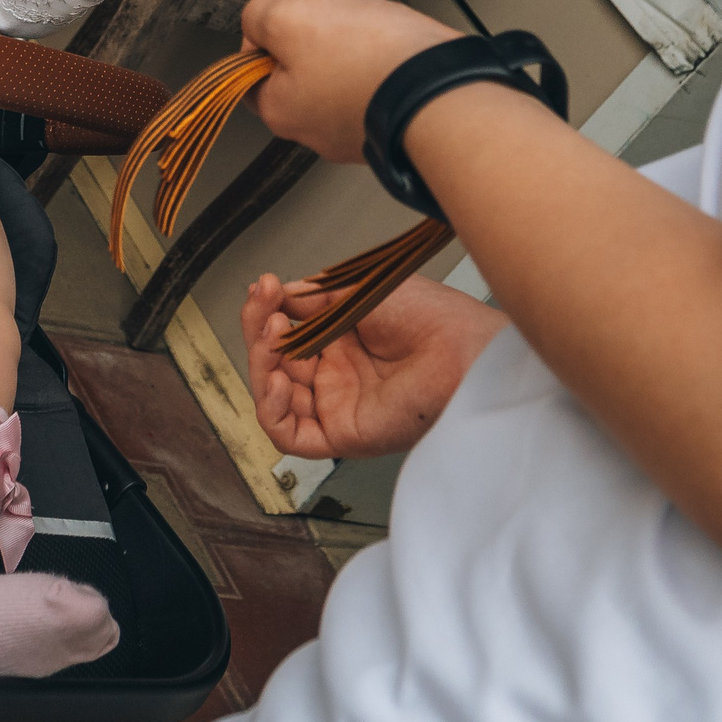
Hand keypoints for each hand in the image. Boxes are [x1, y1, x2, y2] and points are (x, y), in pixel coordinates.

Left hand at [239, 0, 461, 161]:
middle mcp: (314, 130)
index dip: (262, 25)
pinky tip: (391, 44)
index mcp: (280, 109)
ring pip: (336, 76)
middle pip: (295, 70)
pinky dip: (379, 62)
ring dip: (347, 46)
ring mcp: (355, 130)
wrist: (441, 88)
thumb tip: (257, 14)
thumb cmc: (368, 61)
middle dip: (309, 33)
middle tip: (329, 11)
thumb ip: (261, 15)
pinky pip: (373, 85)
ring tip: (367, 26)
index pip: (249, 67)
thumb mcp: (292, 19)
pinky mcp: (390, 122)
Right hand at [241, 271, 507, 460]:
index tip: (264, 287)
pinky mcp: (342, 434)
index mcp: (343, 339)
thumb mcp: (359, 291)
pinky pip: (290, 434)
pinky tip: (276, 379)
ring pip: (275, 397)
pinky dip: (272, 409)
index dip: (268, 311)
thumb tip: (279, 294)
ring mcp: (337, 404)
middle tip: (265, 306)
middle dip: (260, 332)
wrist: (461, 350)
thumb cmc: (432, 318)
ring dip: (261, 366)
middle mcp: (337, 374)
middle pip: (273, 363)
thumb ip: (313, 296)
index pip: (286, 331)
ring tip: (273, 334)